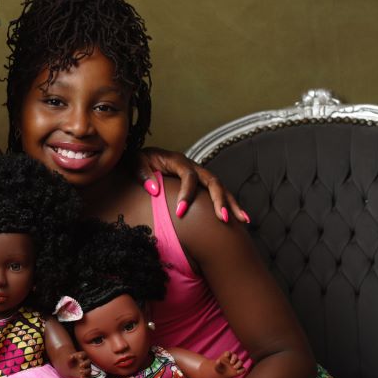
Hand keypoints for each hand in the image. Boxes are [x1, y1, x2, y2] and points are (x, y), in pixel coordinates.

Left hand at [66, 351, 91, 377]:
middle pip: (88, 362)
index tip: (79, 356)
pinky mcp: (87, 376)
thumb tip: (71, 356)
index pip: (84, 354)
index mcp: (82, 356)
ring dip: (85, 371)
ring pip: (89, 370)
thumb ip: (70, 358)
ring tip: (80, 371)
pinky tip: (81, 377)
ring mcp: (87, 369)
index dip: (82, 355)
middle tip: (80, 365)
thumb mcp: (69, 360)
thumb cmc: (70, 362)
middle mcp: (86, 362)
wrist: (71, 369)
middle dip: (85, 363)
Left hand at [134, 147, 248, 222]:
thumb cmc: (139, 160)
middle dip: (218, 200)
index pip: (188, 176)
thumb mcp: (136, 162)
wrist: (143, 156)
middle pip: (212, 180)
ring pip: (220, 187)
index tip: (180, 212)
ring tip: (242, 220)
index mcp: (177, 161)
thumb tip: (155, 190)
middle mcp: (192, 166)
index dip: (187, 193)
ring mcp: (199, 174)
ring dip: (231, 203)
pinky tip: (240, 218)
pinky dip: (230, 204)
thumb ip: (143, 173)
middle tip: (221, 219)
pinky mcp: (201, 183)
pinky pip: (219, 192)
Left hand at [213, 350, 244, 377]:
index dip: (228, 353)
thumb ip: (217, 363)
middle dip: (234, 359)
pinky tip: (237, 372)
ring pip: (240, 362)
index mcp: (227, 356)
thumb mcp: (216, 366)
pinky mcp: (240, 369)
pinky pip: (243, 369)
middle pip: (235, 356)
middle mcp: (233, 359)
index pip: (228, 353)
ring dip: (238, 364)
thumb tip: (218, 360)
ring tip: (234, 368)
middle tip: (231, 363)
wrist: (222, 374)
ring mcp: (237, 364)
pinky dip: (241, 371)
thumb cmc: (219, 368)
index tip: (225, 356)